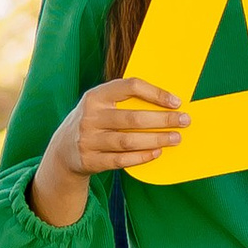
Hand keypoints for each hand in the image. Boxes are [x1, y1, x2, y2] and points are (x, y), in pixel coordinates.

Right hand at [54, 78, 188, 177]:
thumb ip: (125, 101)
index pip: (129, 87)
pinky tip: (157, 152)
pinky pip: (120, 160)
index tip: (176, 101)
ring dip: (156, 139)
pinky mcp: (90, 161)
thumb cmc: (94, 122)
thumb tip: (167, 102)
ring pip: (128, 141)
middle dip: (163, 119)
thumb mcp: (101, 105)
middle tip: (184, 121)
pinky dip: (141, 156)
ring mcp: (88, 140)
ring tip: (175, 138)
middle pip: (133, 118)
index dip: (155, 93)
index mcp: (95, 96)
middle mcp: (90, 117)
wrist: (63, 150)